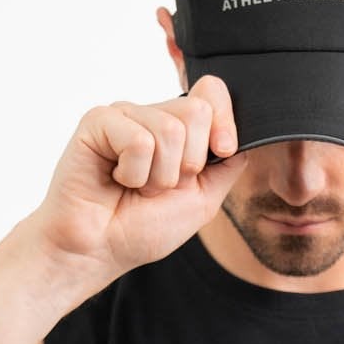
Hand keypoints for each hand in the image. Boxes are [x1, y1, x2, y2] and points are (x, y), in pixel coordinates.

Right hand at [32, 77, 247, 276]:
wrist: (98, 250)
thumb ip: (228, 164)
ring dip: (158, 176)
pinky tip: (115, 179)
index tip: (222, 151)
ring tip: (134, 187)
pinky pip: (138, 140)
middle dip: (186, 163)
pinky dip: (133, 173)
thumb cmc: (141, 228)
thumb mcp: (203, 199)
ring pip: (170, 129)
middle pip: (197, 111)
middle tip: (157, 186)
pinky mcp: (98, 121)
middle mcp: (152, 116)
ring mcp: (125, 115)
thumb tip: (245, 134)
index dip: (225, 121)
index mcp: (178, 129)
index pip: (212, 93)